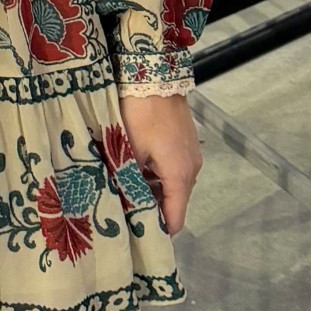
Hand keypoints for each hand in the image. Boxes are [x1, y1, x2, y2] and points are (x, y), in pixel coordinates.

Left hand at [120, 93, 201, 235]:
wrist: (154, 73)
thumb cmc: (139, 113)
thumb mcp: (127, 150)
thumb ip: (126, 182)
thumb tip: (119, 209)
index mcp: (180, 175)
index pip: (174, 220)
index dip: (156, 233)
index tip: (134, 238)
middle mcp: (191, 168)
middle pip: (173, 204)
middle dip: (149, 211)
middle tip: (121, 214)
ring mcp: (191, 154)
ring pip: (171, 186)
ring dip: (150, 191)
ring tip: (123, 192)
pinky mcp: (185, 143)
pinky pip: (172, 170)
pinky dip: (155, 175)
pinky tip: (133, 169)